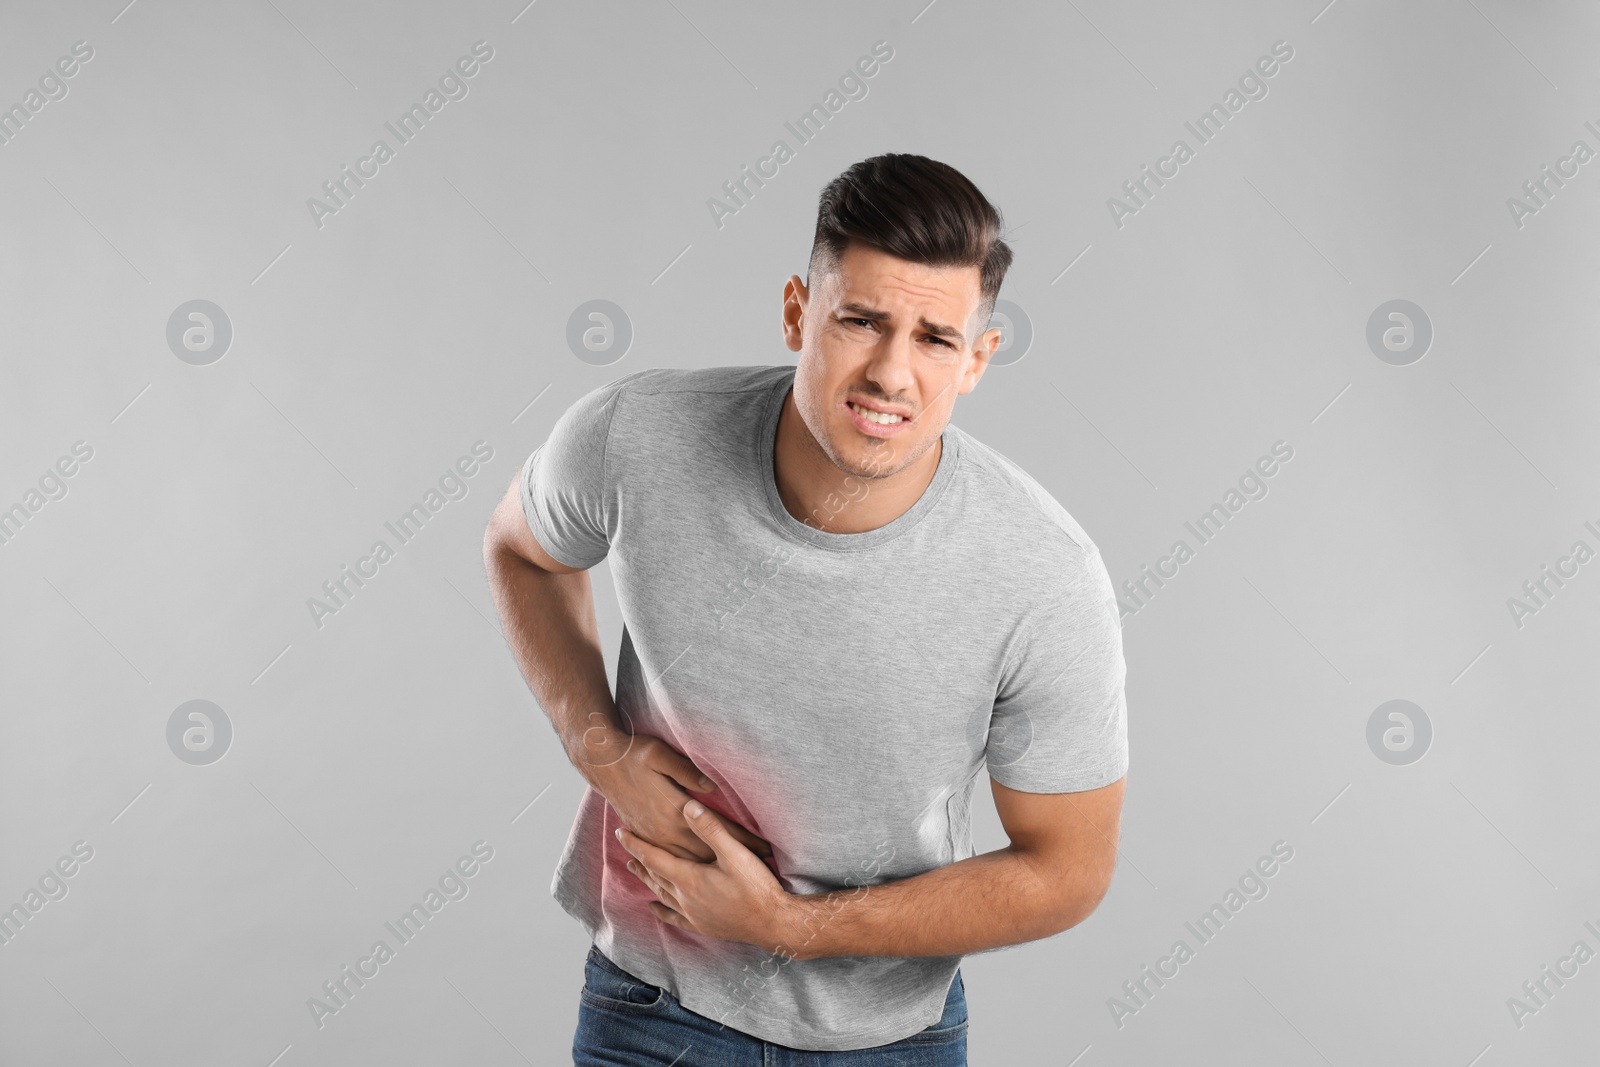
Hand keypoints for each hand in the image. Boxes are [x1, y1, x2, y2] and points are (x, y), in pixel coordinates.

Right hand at [580, 729, 772, 863]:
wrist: (603, 764)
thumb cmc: (636, 755)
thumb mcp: (661, 756)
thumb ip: (687, 772)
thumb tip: (712, 788)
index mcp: (674, 810)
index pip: (716, 829)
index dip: (742, 839)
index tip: (765, 848)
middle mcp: (665, 829)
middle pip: (707, 851)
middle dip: (736, 860)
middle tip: (764, 869)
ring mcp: (655, 837)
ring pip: (690, 863)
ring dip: (716, 871)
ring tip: (743, 880)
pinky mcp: (646, 838)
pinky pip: (672, 863)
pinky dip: (692, 872)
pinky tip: (705, 878)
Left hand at [618, 798, 792, 948]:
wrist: (773, 924)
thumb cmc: (756, 887)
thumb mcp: (735, 853)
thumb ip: (710, 829)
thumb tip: (688, 806)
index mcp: (689, 878)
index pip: (654, 857)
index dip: (636, 844)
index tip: (621, 832)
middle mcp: (685, 898)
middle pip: (654, 875)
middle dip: (639, 859)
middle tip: (626, 845)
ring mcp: (693, 914)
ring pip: (661, 893)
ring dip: (647, 880)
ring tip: (635, 869)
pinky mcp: (703, 926)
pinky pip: (674, 917)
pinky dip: (662, 911)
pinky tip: (654, 909)